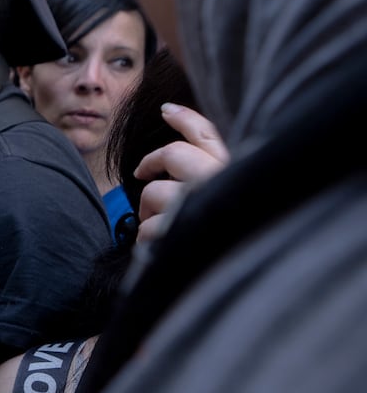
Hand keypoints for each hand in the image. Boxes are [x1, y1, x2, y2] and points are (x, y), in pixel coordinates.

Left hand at [134, 103, 228, 241]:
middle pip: (173, 155)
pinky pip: (148, 229)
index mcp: (239, 172)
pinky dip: (146, 240)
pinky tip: (160, 249)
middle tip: (144, 177)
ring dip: (148, 213)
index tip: (166, 109)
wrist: (247, 282)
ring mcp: (201, 205)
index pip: (208, 133)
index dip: (184, 118)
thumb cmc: (237, 241)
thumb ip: (215, 175)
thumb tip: (182, 140)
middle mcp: (223, 182)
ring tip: (159, 228)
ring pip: (155, 194)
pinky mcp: (181, 232)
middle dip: (152, 165)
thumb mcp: (235, 198)